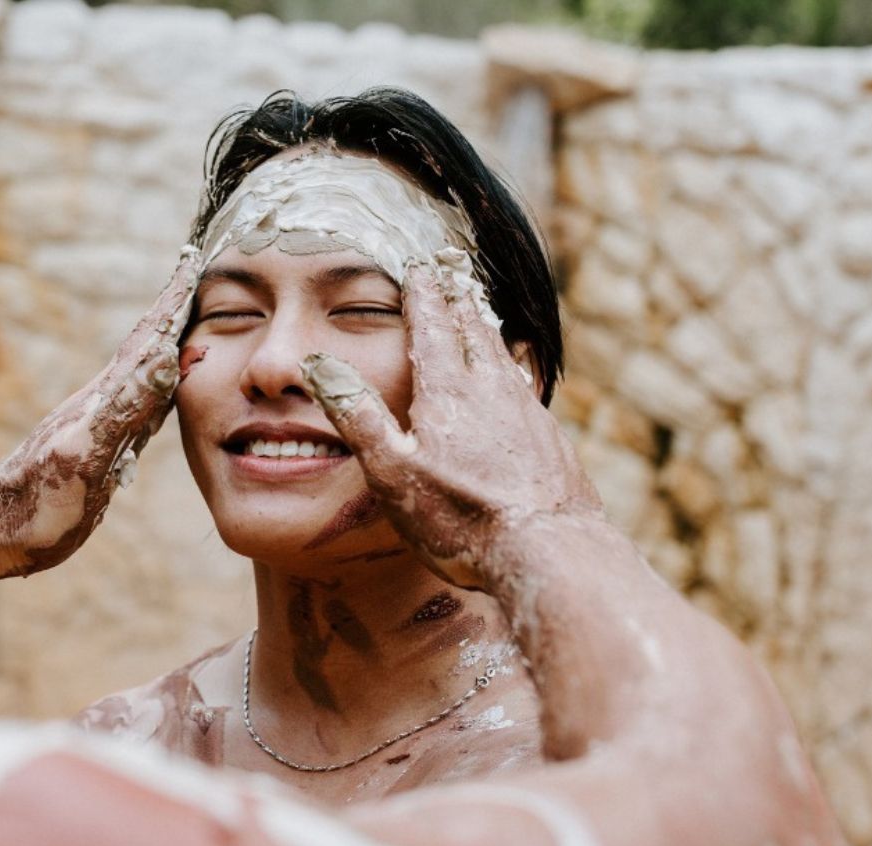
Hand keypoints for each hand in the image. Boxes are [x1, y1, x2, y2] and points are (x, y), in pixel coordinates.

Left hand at [0, 247, 200, 575]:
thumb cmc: (39, 502)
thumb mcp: (84, 453)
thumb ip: (124, 406)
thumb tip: (165, 355)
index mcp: (105, 396)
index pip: (148, 337)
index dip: (174, 301)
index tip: (197, 259)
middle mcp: (105, 402)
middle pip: (148, 344)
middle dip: (176, 309)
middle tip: (201, 274)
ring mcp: (102, 423)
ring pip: (146, 373)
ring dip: (170, 343)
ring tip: (191, 321)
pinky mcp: (103, 449)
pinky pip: (144, 406)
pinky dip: (163, 385)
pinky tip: (166, 389)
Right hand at [301, 251, 602, 590]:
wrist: (549, 552)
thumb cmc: (463, 519)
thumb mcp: (394, 472)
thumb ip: (359, 417)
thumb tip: (319, 365)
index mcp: (449, 394)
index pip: (431, 329)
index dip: (422, 296)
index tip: (418, 268)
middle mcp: (493, 392)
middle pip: (473, 333)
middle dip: (458, 302)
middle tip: (453, 276)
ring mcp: (528, 415)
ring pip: (503, 358)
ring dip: (487, 332)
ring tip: (481, 317)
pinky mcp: (552, 443)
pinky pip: (526, 390)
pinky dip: (514, 371)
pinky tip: (517, 382)